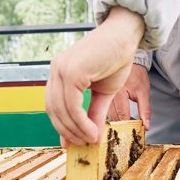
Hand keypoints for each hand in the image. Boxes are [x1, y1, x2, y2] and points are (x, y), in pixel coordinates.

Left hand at [45, 6, 144, 145]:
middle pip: (54, 110)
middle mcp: (57, 68)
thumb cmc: (116, 57)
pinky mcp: (71, 72)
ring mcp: (61, 69)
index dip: (62, 126)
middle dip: (69, 131)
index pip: (54, 104)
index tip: (72, 142)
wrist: (125, 35)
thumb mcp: (103, 91)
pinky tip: (93, 130)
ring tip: (91, 139)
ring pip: (62, 111)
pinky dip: (81, 123)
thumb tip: (91, 137)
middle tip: (84, 144)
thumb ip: (94, 112)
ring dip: (76, 130)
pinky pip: (72, 107)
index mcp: (60, 70)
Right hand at [108, 64, 150, 129]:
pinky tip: (122, 118)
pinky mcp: (101, 97)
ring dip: (119, 123)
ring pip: (109, 117)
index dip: (130, 126)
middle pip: (114, 118)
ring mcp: (104, 96)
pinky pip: (106, 112)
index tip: (137, 130)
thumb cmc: (137, 75)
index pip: (122, 116)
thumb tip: (146, 126)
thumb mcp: (144, 92)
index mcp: (119, 93)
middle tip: (134, 129)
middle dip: (124, 127)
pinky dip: (114, 117)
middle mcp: (108, 95)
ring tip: (129, 123)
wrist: (130, 63)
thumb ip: (145, 110)